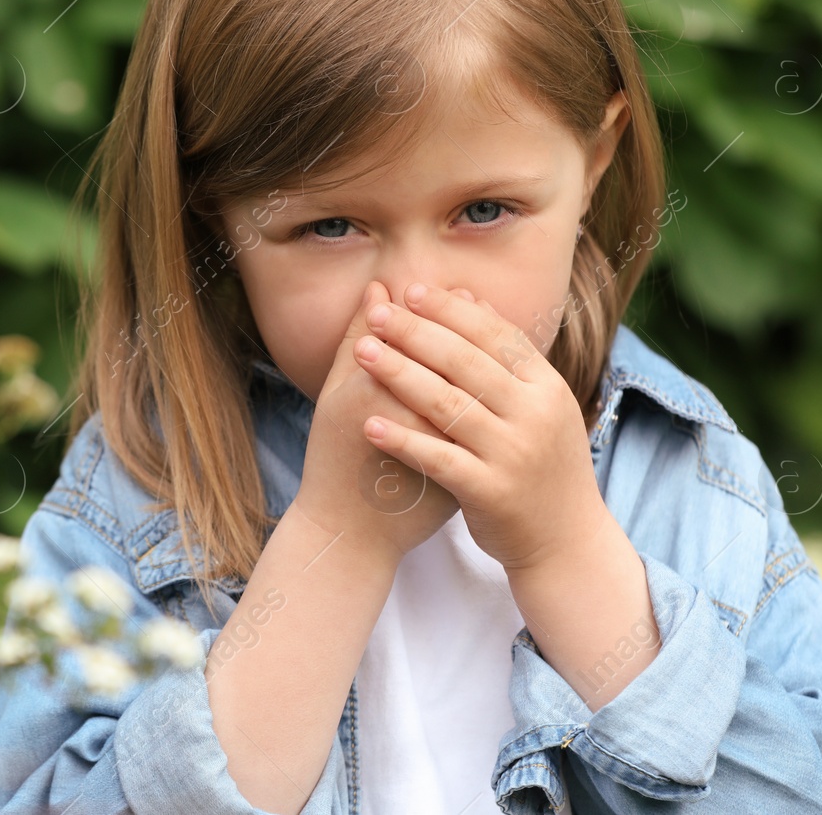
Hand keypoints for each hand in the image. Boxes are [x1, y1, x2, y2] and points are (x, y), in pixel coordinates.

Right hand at [291, 280, 459, 569]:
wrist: (352, 532)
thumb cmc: (334, 458)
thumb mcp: (336, 395)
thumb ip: (356, 341)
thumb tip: (378, 289)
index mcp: (374, 396)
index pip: (423, 338)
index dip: (440, 312)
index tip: (447, 290)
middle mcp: (412, 421)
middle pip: (456, 363)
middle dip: (465, 331)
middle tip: (471, 303)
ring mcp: (444, 453)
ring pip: (473, 397)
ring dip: (480, 365)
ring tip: (479, 342)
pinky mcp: (464, 477)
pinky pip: (484, 431)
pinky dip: (487, 406)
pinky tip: (487, 388)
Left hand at [351, 282, 609, 574]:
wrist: (568, 542)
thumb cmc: (543, 466)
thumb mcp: (541, 405)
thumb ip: (508, 356)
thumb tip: (472, 299)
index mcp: (546, 387)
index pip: (494, 335)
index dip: (450, 311)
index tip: (410, 291)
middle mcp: (534, 415)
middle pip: (465, 362)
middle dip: (415, 333)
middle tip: (376, 313)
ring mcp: (513, 454)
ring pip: (448, 404)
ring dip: (400, 375)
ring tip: (362, 353)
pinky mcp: (491, 492)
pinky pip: (438, 459)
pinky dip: (402, 440)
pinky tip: (369, 424)